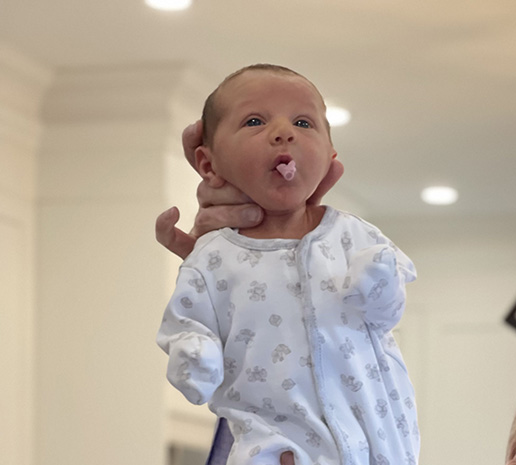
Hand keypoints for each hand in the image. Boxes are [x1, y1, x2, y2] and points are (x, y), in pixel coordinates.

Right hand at [155, 122, 345, 258]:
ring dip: (225, 211)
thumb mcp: (304, 209)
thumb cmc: (290, 237)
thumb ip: (316, 185)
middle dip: (230, 188)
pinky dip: (165, 225)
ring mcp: (206, 228)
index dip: (196, 142)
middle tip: (255, 196)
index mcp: (234, 188)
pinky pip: (171, 239)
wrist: (285, 274)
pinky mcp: (197, 253)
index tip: (198, 126)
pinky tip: (172, 212)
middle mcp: (216, 205)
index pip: (208, 159)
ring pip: (203, 210)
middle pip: (208, 186)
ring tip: (254, 215)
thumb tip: (337, 160)